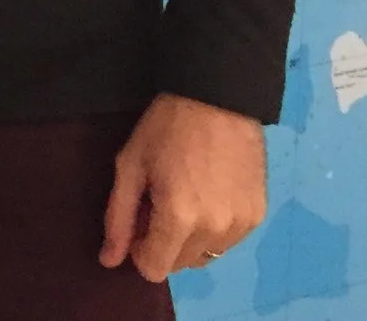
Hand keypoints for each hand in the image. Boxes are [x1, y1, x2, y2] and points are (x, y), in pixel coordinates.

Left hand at [100, 92, 267, 280]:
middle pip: (180, 264)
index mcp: (179, 218)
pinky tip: (207, 195)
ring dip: (189, 239)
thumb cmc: (165, 127)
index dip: (139, 249)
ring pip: (206, 256)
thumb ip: (118, 218)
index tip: (138, 219)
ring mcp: (242, 225)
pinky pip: (229, 241)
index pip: (154, 269)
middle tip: (158, 201)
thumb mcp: (130, 166)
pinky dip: (213, 229)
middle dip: (162, 242)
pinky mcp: (258, 215)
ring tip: (184, 197)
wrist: (218, 97)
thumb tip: (108, 261)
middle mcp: (215, 230)